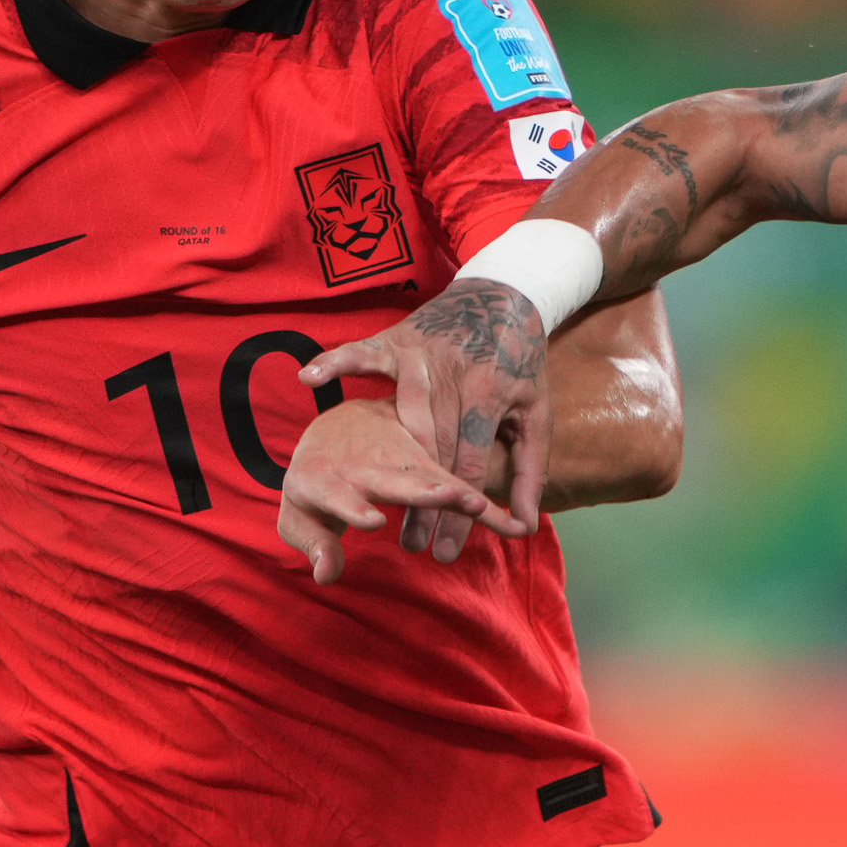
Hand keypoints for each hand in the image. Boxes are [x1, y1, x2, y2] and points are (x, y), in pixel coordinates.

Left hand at [273, 395, 481, 583]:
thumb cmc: (315, 483)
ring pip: (432, 476)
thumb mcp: (299, 513)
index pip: (338, 491)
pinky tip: (513, 523)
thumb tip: (327, 575)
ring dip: (458, 491)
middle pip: (395, 477)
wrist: (339, 426)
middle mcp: (364, 462)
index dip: (353, 506)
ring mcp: (397, 457)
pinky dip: (484, 504)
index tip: (372, 521)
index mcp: (324, 474)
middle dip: (421, 490)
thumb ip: (312, 542)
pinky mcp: (425, 461)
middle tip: (445, 498)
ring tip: (483, 506)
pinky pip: (457, 482)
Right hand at [301, 276, 551, 555]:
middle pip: (434, 449)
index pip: (471, 461)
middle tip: (412, 548)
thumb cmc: (521, 363)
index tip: (447, 552)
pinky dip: (336, 361)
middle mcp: (454, 374)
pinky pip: (362, 351)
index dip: (461, 511)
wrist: (505, 295)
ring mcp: (423, 354)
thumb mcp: (537, 416)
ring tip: (371, 512)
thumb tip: (524, 525)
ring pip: (400, 415)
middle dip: (422, 504)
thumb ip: (529, 471)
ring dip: (386, 465)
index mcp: (489, 393)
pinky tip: (310, 379)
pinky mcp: (398, 338)